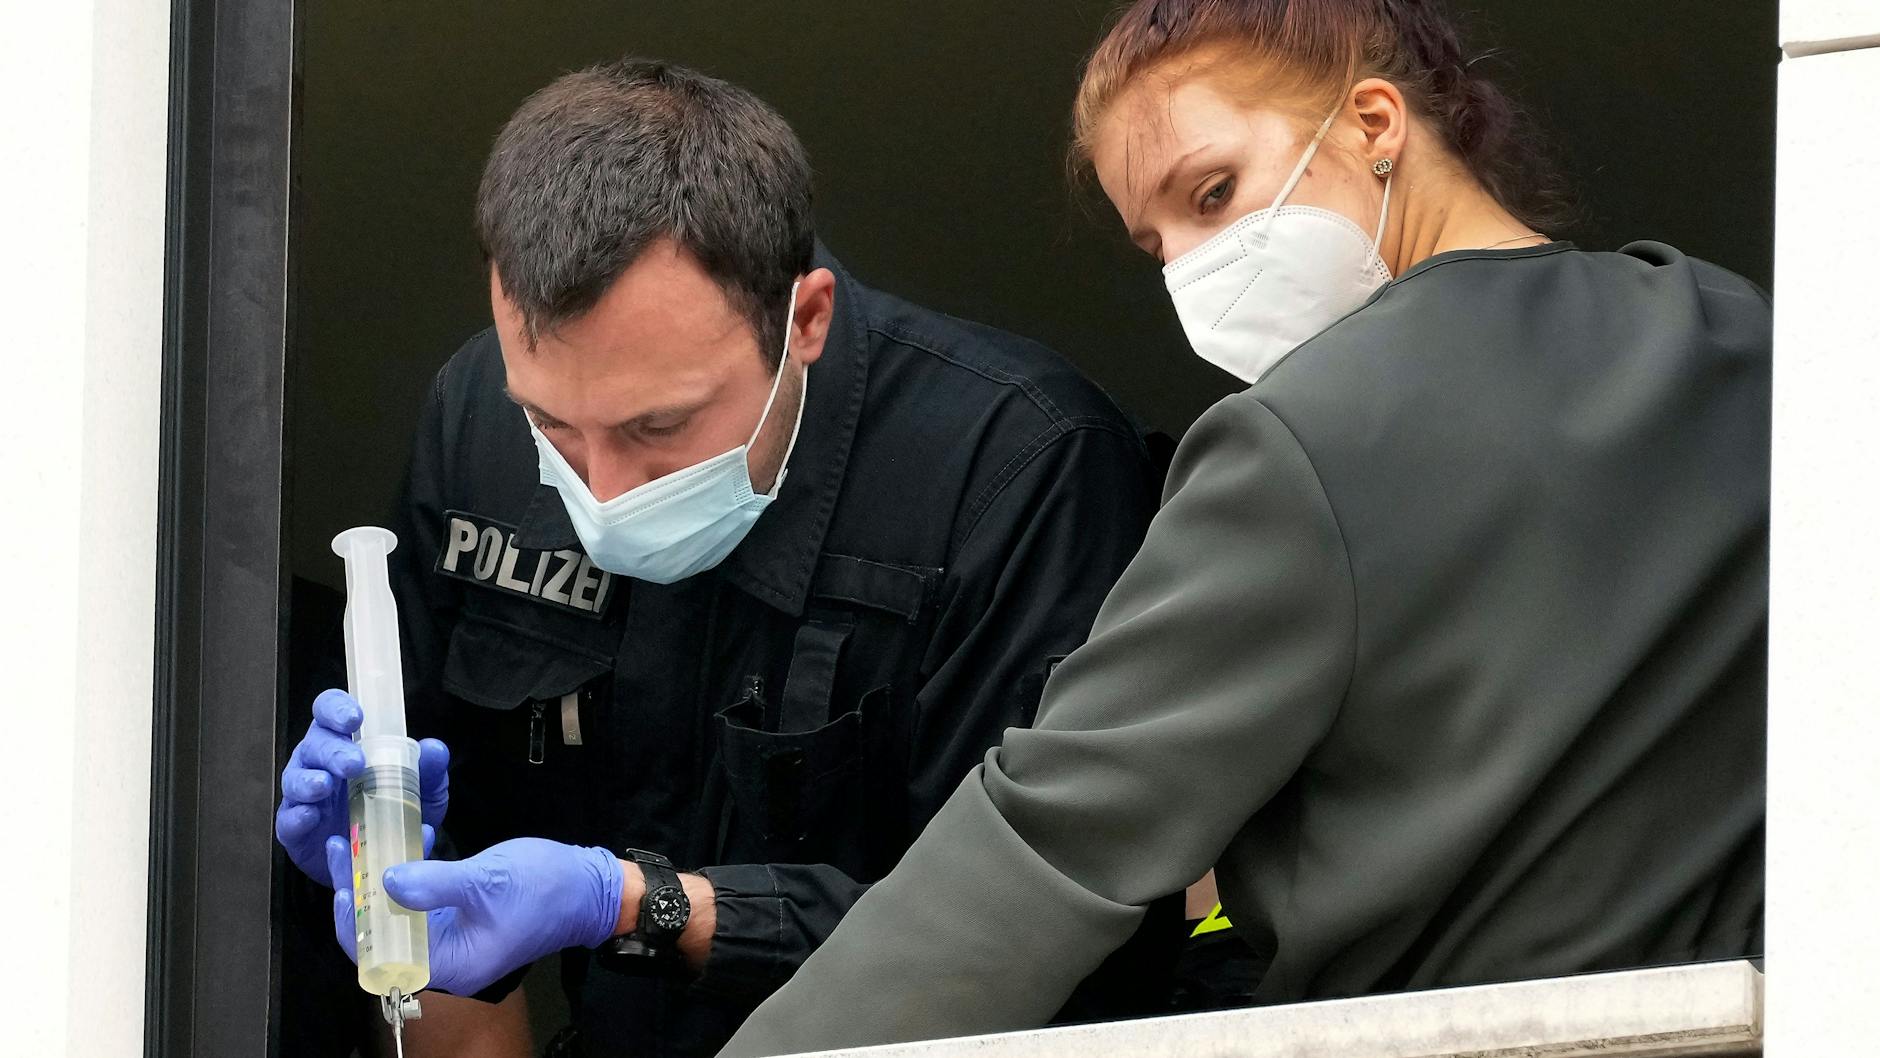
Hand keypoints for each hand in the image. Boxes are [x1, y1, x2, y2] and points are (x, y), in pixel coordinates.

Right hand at [275, 688, 449, 882]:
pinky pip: (288, 819)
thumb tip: (434, 749)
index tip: (355, 717)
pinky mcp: (295, 830)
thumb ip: (430, 770)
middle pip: (315, 743)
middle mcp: (320, 763)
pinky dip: (297, 816)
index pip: (330, 711)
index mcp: (346, 742)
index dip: (336, 708)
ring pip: (296, 778)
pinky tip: (311, 816)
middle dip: (332, 750)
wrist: (382, 860)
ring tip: (324, 786)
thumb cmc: (396, 812)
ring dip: (308, 780)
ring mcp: (304, 796)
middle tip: (354, 763)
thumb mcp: (423, 792)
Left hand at [327, 836, 624, 996]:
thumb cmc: (545, 887)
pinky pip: (420, 903)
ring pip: (398, 915)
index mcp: (450, 962)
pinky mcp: (460, 917)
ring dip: (378, 881)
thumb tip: (384, 878)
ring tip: (362, 841)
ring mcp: (453, 938)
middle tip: (345, 847)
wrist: (592, 888)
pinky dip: (406, 877)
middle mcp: (445, 958)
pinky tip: (402, 844)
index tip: (341, 879)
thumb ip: (434, 883)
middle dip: (359, 892)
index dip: (353, 919)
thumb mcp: (487, 880)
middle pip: (383, 933)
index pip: (380, 954)